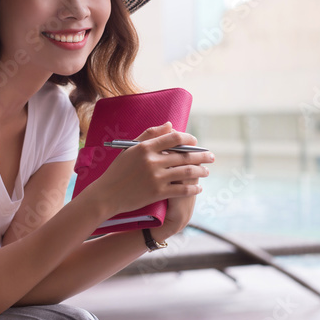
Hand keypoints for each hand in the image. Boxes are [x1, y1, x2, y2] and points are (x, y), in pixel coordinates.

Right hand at [90, 122, 212, 235]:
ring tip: (206, 171)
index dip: (189, 138)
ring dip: (201, 171)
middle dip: (202, 155)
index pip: (174, 138)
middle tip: (212, 157)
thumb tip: (170, 125)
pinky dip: (193, 188)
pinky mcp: (158, 193)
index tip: (196, 142)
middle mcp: (152, 161)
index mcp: (145, 147)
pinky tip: (198, 188)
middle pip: (185, 155)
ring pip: (187, 172)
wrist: (107, 195)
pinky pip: (182, 189)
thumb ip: (150, 135)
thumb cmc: (118, 170)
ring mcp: (156, 177)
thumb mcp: (130, 149)